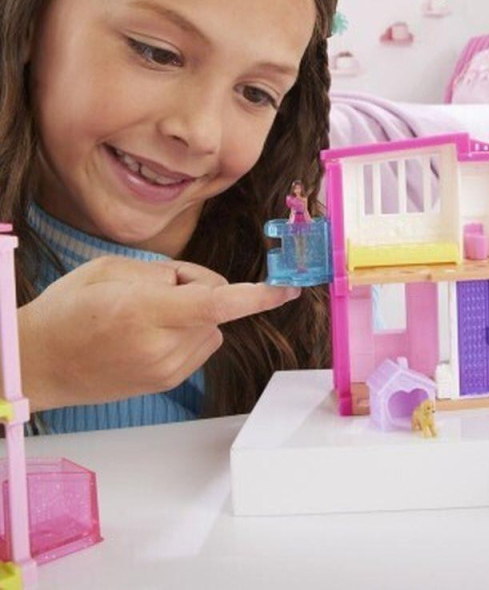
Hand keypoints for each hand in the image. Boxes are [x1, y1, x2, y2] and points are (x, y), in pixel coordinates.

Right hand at [18, 255, 299, 410]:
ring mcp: (165, 370)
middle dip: (200, 289)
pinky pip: (200, 345)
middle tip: (156, 289)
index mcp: (143, 312)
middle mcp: (160, 347)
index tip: (287, 289)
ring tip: (145, 315)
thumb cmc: (68, 310)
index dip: (257, 297)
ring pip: (212, 327)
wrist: (39, 363)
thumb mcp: (112, 269)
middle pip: (216, 308)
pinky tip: (149, 334)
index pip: (215, 304)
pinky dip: (187, 332)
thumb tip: (207, 286)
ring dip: (194, 314)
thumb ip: (168, 273)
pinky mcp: (166, 381)